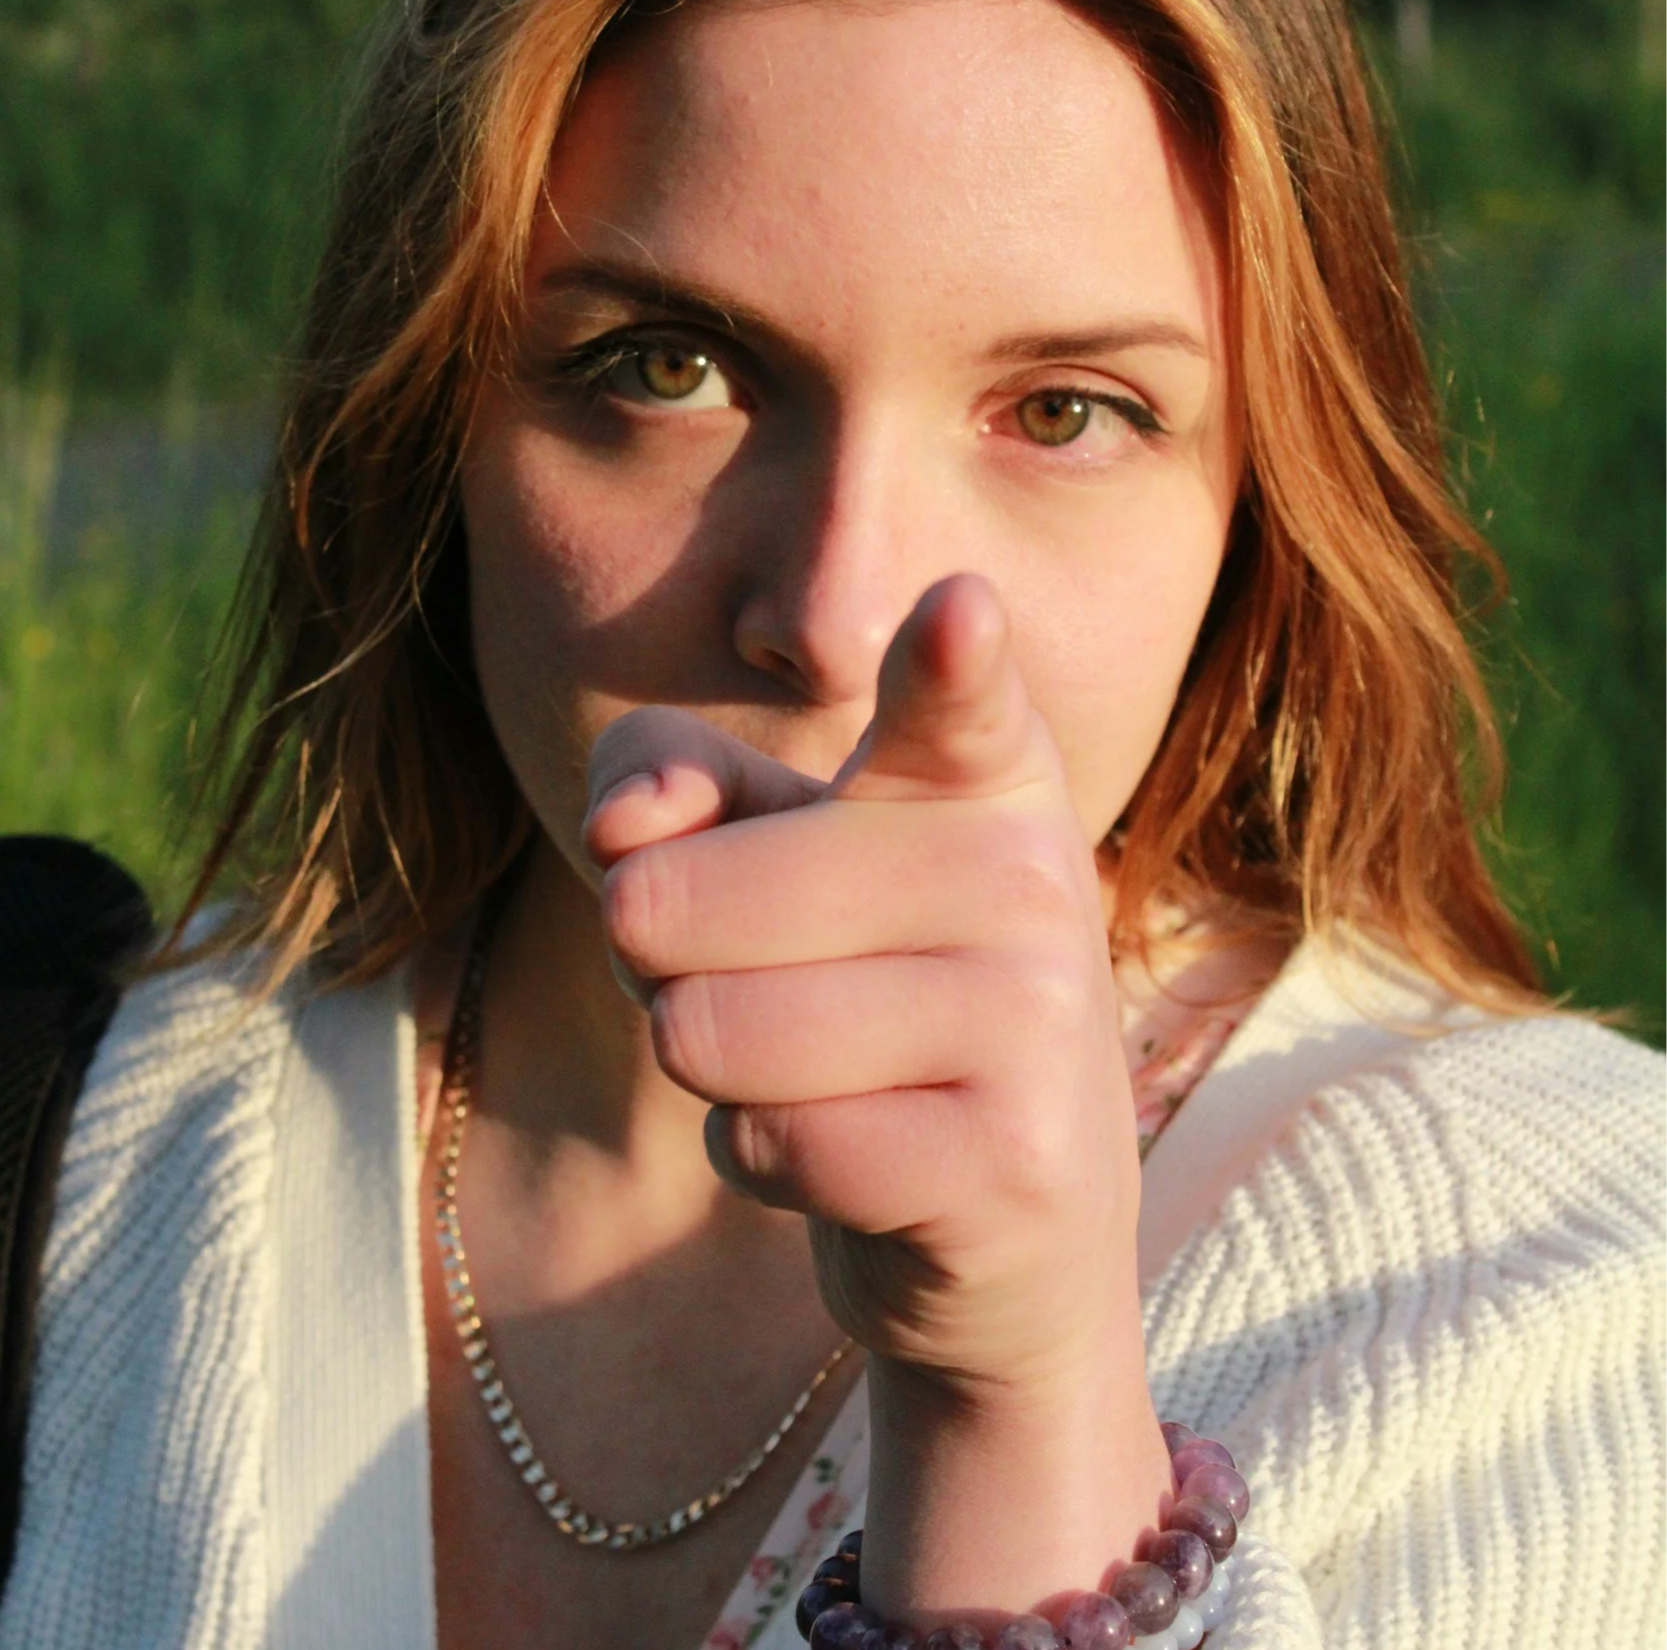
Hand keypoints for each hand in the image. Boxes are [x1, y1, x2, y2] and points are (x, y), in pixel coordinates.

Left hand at [583, 573, 1142, 1397]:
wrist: (1006, 1212)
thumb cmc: (853, 986)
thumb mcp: (758, 853)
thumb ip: (669, 785)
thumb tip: (624, 829)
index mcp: (983, 772)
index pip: (959, 699)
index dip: (950, 656)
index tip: (959, 611)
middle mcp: (1031, 875)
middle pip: (675, 899)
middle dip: (654, 965)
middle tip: (756, 983)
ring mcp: (1039, 1023)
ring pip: (708, 1032)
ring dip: (707, 1067)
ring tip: (801, 1067)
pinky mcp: (1012, 1167)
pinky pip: (768, 1146)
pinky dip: (757, 1160)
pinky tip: (846, 1154)